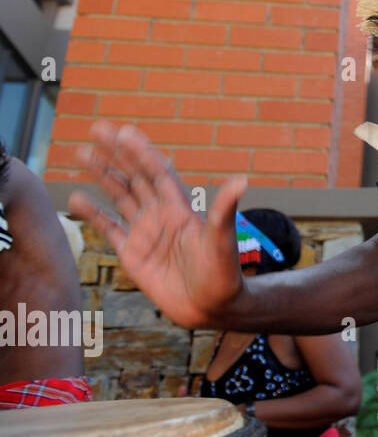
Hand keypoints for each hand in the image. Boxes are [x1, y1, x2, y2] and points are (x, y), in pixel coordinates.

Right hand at [68, 121, 247, 329]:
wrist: (211, 308)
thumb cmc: (223, 274)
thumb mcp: (222, 240)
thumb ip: (224, 211)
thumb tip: (242, 180)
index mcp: (181, 208)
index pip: (157, 172)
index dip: (142, 152)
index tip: (124, 131)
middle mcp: (161, 215)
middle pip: (135, 177)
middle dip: (117, 154)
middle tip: (96, 128)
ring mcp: (145, 233)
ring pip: (120, 197)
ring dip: (102, 176)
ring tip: (81, 154)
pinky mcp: (133, 254)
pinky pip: (109, 229)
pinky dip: (92, 215)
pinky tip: (76, 199)